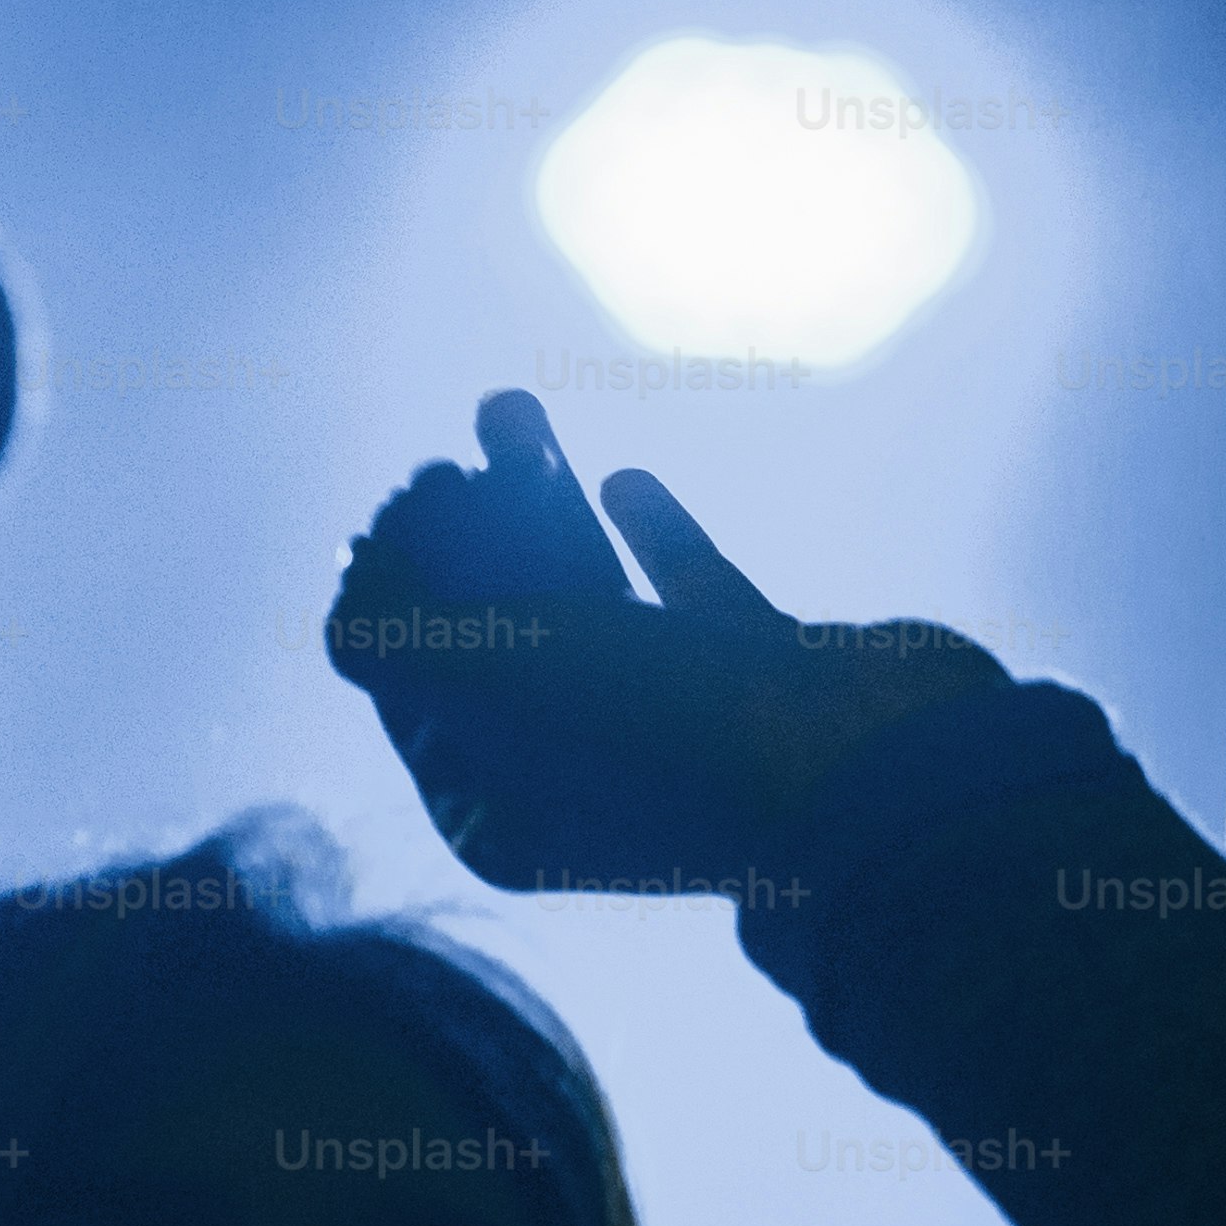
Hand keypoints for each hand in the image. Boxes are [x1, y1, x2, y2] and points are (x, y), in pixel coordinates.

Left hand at [329, 391, 1012, 901]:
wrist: (876, 759)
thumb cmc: (669, 731)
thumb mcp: (491, 681)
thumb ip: (390, 638)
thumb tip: (349, 605)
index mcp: (508, 814)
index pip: (415, 692)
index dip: (394, 591)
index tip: (400, 507)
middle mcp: (590, 781)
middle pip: (498, 639)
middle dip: (463, 536)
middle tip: (451, 455)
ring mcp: (686, 726)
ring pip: (588, 602)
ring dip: (539, 509)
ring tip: (513, 411)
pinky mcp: (769, 675)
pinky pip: (691, 596)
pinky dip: (651, 537)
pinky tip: (620, 480)